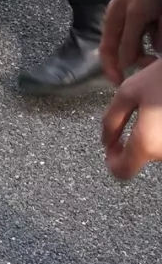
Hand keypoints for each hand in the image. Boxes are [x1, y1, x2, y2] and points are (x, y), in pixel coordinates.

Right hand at [100, 0, 161, 83]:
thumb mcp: (136, 15)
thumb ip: (129, 40)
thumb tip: (124, 64)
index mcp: (113, 21)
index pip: (107, 51)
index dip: (111, 68)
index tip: (120, 83)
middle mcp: (125, 25)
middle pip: (128, 52)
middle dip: (140, 57)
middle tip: (153, 61)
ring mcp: (141, 24)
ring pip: (145, 46)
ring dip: (154, 44)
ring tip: (159, 27)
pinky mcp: (155, 23)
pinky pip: (157, 38)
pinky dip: (160, 36)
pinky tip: (161, 23)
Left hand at [102, 56, 161, 179]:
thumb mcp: (128, 92)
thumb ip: (110, 120)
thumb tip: (106, 141)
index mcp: (147, 143)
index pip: (122, 172)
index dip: (111, 160)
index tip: (113, 143)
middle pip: (141, 157)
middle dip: (134, 138)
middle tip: (138, 110)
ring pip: (156, 149)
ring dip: (151, 132)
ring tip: (157, 106)